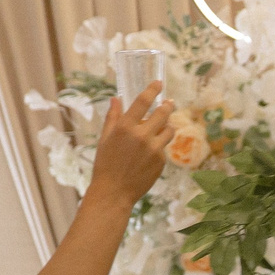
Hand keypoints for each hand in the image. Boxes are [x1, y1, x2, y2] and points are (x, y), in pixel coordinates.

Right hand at [89, 85, 175, 210]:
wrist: (114, 191)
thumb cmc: (105, 164)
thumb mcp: (105, 138)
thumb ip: (113, 117)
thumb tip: (116, 99)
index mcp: (125, 127)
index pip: (143, 102)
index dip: (152, 90)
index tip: (159, 83)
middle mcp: (142, 136)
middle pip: (163, 113)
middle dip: (167, 106)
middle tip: (169, 103)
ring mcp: (154, 149)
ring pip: (169, 130)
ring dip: (167, 126)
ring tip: (162, 126)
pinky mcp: (161, 161)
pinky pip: (164, 148)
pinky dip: (159, 146)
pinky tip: (149, 153)